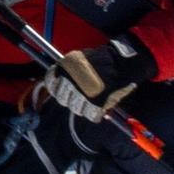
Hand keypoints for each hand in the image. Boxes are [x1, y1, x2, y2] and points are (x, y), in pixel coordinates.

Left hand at [39, 36, 154, 112]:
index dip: (55, 88)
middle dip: (70, 100)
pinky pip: (91, 115)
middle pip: (62, 99)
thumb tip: (60, 82)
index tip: (59, 90)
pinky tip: (99, 111)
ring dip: (83, 108)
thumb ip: (70, 71)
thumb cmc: (104, 59)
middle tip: (80, 98)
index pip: (50, 82)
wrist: (122, 62)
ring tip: (91, 103)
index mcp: (66, 66)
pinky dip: (95, 115)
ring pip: (76, 109)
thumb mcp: (80, 58)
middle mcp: (71, 80)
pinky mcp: (96, 102)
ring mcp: (83, 92)